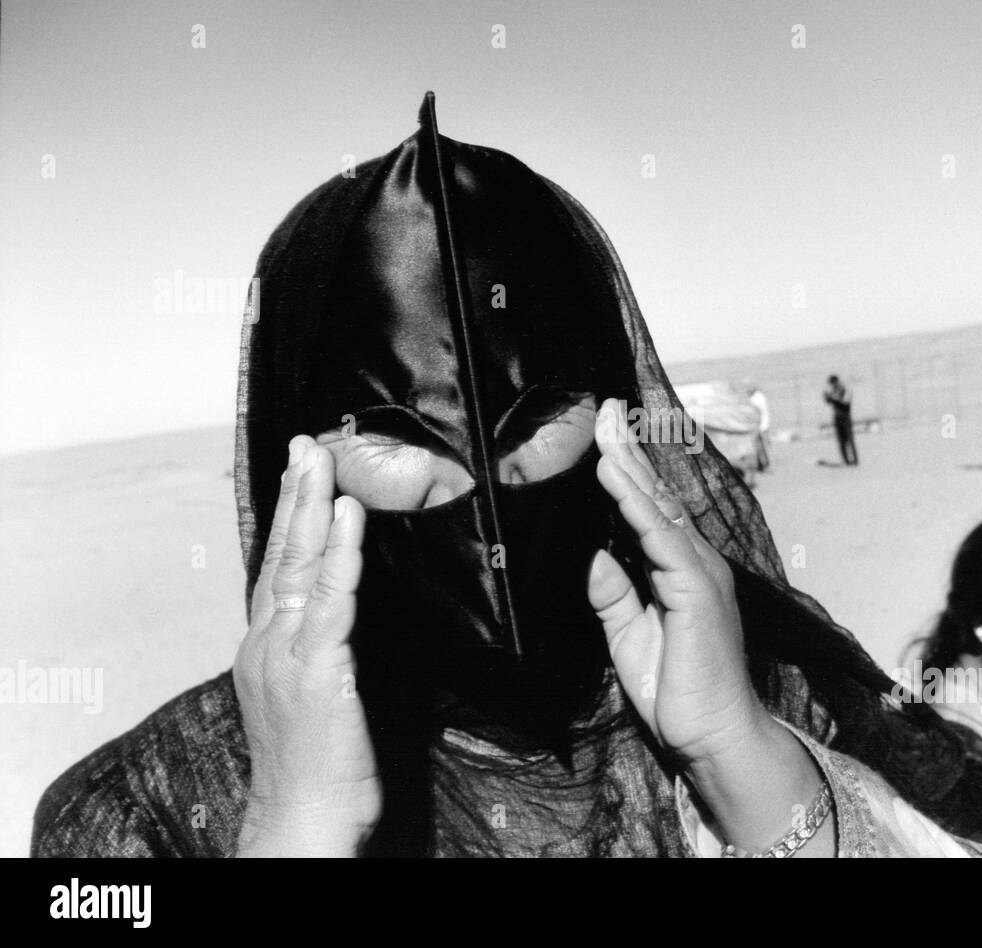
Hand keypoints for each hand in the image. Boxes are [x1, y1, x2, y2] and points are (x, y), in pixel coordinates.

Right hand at [233, 436, 379, 856]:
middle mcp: (267, 644)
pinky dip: (339, 553)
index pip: (274, 568)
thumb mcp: (313, 694)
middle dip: (294, 494)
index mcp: (265, 649)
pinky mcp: (319, 670)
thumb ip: (322, 649)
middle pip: (279, 554)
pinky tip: (346, 516)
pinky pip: (331, 599)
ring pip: (298, 565)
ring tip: (322, 459)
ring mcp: (287, 655)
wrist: (302, 820)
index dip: (287, 518)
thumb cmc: (317, 767)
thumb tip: (346, 612)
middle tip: (306, 443)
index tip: (298, 473)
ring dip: (312, 506)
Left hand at [587, 400, 832, 854]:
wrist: (713, 737)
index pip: (647, 511)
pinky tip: (616, 479)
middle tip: (603, 407)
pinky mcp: (697, 590)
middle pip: (655, 496)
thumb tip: (594, 553)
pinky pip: (662, 539)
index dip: (625, 471)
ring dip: (629, 465)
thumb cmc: (677, 693)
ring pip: (659, 508)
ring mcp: (699, 573)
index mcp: (678, 571)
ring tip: (605, 427)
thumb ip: (613, 594)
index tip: (603, 433)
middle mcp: (694, 562)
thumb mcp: (628, 637)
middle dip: (627, 450)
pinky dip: (637, 505)